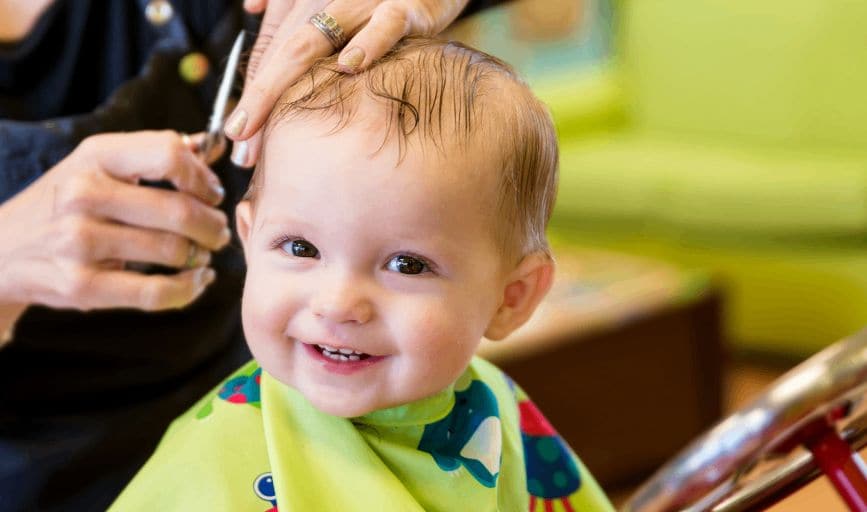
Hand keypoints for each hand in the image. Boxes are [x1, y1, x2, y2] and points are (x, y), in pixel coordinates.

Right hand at [0, 131, 229, 319]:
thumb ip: (156, 154)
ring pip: (173, 250)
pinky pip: (156, 292)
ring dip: (202, 256)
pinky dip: (189, 288)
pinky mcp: (81, 286)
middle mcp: (83, 195)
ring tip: (202, 254)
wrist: (2, 249)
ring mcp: (79, 242)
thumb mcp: (100, 164)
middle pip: (180, 210)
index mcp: (95, 155)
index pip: (170, 155)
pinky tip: (198, 280)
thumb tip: (214, 147)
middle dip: (213, 225)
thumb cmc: (66, 203)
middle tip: (218, 232)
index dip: (204, 178)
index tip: (213, 194)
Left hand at [226, 0, 469, 166]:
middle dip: (258, 99)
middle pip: (282, 53)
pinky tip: (350, 64)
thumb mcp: (336, 2)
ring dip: (283, 83)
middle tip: (242, 144)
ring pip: (313, 39)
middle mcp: (327, 3)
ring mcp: (363, 4)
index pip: (271, 53)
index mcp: (308, 4)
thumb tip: (252, 5)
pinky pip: (385, 24)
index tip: (238, 136)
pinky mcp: (405, 7)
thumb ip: (289, 5)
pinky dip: (369, 42)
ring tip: (264, 124)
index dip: (253, 95)